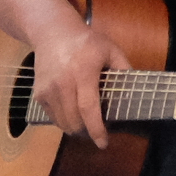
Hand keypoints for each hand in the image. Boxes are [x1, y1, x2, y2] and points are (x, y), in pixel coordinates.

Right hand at [34, 18, 132, 149]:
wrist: (52, 32)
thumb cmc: (86, 42)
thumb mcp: (110, 49)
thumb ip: (124, 69)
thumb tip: (136, 92)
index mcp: (83, 72)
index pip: (88, 108)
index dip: (96, 129)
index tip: (103, 143)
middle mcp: (63, 82)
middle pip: (74, 120)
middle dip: (87, 132)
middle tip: (98, 132)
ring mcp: (48, 89)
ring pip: (62, 123)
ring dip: (76, 129)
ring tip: (86, 123)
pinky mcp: (39, 93)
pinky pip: (53, 117)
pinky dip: (64, 121)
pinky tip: (73, 112)